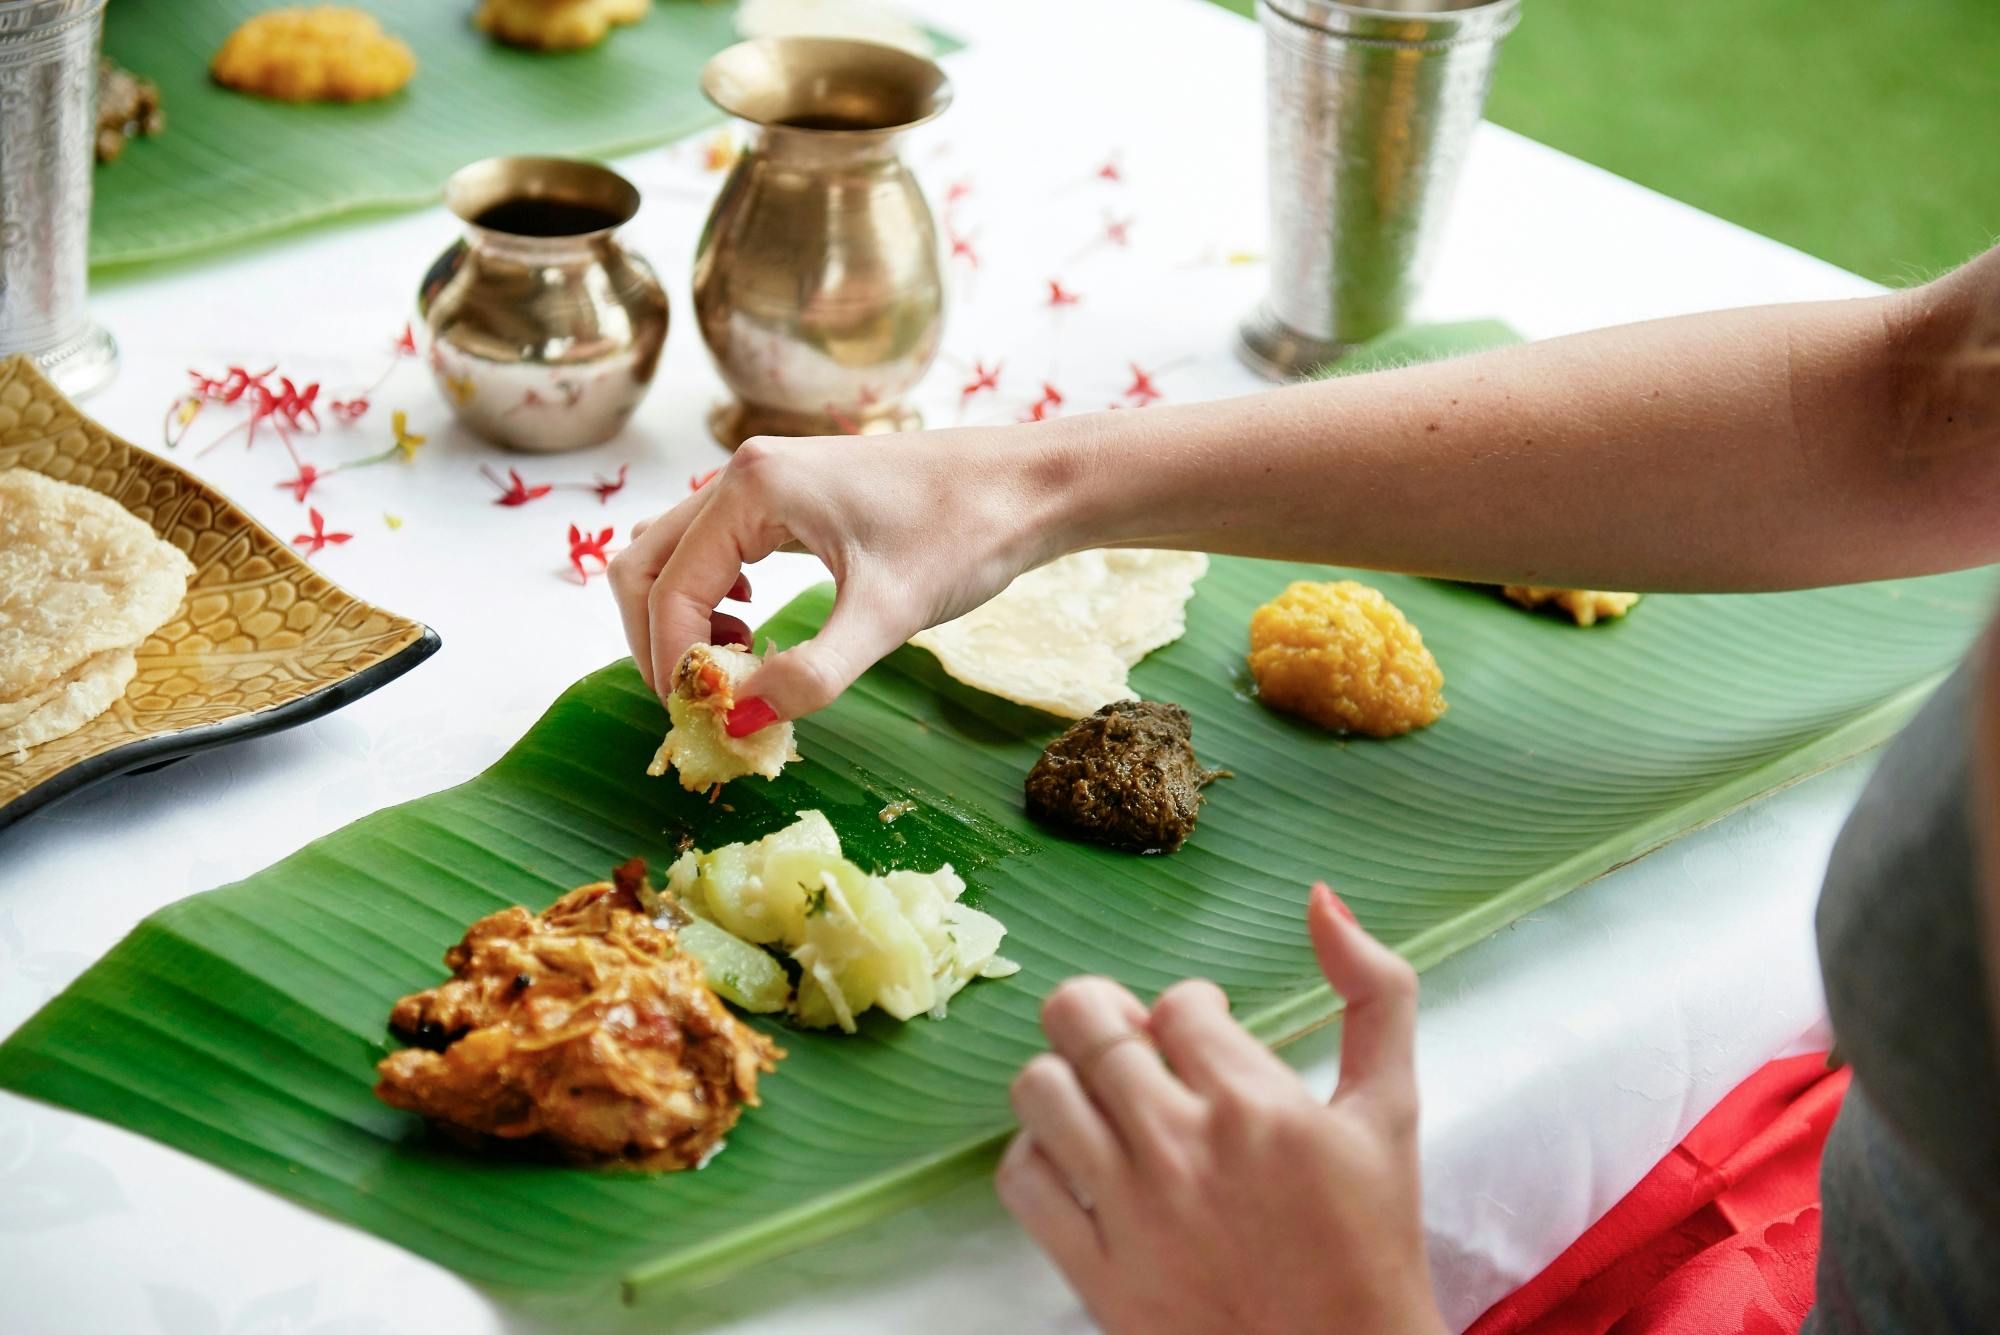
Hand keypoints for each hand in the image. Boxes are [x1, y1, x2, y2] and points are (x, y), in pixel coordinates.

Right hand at [607, 427, 1075, 725]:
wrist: (1030, 486)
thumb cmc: (967, 534)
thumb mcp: (887, 616)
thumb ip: (811, 673)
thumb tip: (739, 720)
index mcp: (752, 487)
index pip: (667, 589)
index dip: (672, 664)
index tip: (701, 722)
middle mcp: (744, 472)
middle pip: (647, 565)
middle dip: (659, 642)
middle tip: (702, 703)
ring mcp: (765, 479)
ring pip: (677, 556)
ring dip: (685, 619)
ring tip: (738, 668)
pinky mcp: (790, 495)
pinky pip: (717, 548)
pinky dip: (715, 596)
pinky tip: (760, 626)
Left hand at [998, 883, 1443, 1334]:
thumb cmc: (1371, 1243)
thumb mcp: (1393, 1111)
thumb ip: (1376, 992)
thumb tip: (1320, 898)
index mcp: (1259, 1104)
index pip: (1179, 1001)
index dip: (1193, 1006)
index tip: (1208, 1033)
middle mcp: (1185, 1149)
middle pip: (1083, 1019)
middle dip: (1105, 1013)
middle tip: (1134, 1042)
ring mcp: (1132, 1212)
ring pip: (1039, 1087)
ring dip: (1066, 1077)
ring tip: (1103, 1097)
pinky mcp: (1095, 1271)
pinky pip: (1021, 1177)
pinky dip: (1037, 1154)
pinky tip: (1080, 1159)